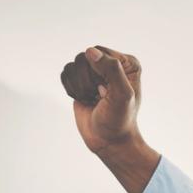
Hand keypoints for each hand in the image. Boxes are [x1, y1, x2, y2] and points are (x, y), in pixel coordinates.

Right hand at [61, 45, 158, 192]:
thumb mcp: (122, 94)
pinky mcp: (81, 81)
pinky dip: (72, 90)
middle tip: (101, 98)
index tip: (108, 92)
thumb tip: (90, 51)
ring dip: (80, 87)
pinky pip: (66, 74)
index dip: (99, 73)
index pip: (99, 53)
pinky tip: (85, 100)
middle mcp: (111, 64)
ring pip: (73, 66)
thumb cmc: (119, 119)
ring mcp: (95, 72)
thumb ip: (111, 69)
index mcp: (127, 63)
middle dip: (88, 81)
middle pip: (84, 58)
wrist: (108, 141)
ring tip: (94, 100)